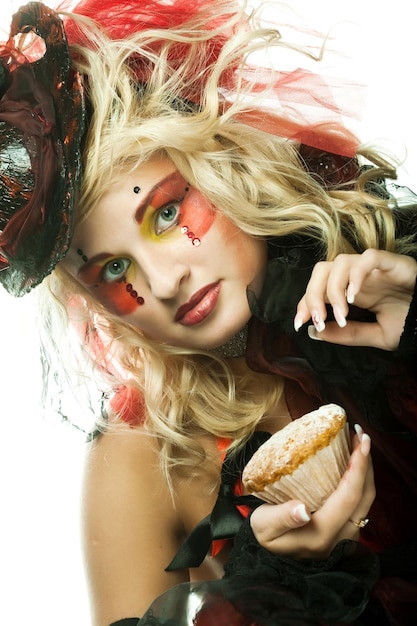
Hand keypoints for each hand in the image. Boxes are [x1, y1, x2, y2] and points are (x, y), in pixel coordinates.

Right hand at [250, 427, 373, 558]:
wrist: (271, 556)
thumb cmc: (265, 535)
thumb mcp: (264, 525)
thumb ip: (282, 517)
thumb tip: (301, 510)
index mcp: (321, 534)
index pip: (349, 497)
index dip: (358, 468)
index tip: (360, 442)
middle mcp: (340, 537)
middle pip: (365, 497)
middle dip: (367, 463)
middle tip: (361, 436)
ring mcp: (346, 536)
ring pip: (367, 500)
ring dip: (366, 471)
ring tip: (359, 444)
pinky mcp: (346, 531)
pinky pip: (361, 503)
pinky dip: (361, 480)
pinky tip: (353, 464)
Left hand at [294, 249, 416, 349]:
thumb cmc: (411, 324)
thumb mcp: (376, 336)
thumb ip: (347, 335)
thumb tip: (313, 332)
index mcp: (351, 291)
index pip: (317, 288)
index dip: (304, 303)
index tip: (299, 323)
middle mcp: (358, 276)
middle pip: (322, 270)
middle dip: (312, 295)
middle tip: (317, 319)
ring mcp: (373, 267)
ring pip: (340, 262)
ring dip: (333, 289)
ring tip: (341, 314)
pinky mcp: (392, 261)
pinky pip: (368, 258)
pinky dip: (356, 275)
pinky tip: (354, 297)